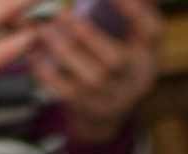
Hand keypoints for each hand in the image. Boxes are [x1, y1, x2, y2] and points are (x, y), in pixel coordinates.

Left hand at [27, 0, 160, 143]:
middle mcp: (138, 78)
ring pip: (92, 77)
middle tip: (60, 15)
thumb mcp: (125, 35)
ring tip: (44, 30)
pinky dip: (49, 73)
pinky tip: (36, 55)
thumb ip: (124, 9)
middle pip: (117, 59)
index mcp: (149, 51)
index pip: (152, 30)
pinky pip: (70, 92)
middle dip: (87, 35)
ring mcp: (117, 98)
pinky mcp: (94, 110)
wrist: (106, 108)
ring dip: (63, 51)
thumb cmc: (112, 55)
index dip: (133, 10)